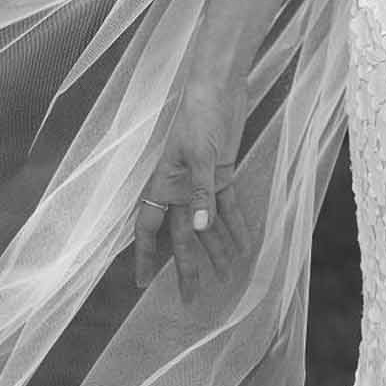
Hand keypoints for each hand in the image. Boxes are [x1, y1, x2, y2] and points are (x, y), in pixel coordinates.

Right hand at [133, 77, 250, 304]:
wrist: (219, 86)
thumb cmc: (200, 115)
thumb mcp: (200, 154)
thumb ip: (200, 193)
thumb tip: (200, 229)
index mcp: (164, 183)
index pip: (148, 226)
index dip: (143, 254)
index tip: (141, 283)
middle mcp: (180, 188)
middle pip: (182, 235)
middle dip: (186, 266)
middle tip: (192, 298)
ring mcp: (201, 182)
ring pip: (207, 225)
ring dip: (217, 249)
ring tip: (227, 277)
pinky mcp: (221, 173)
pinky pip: (227, 206)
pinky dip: (235, 225)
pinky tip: (244, 245)